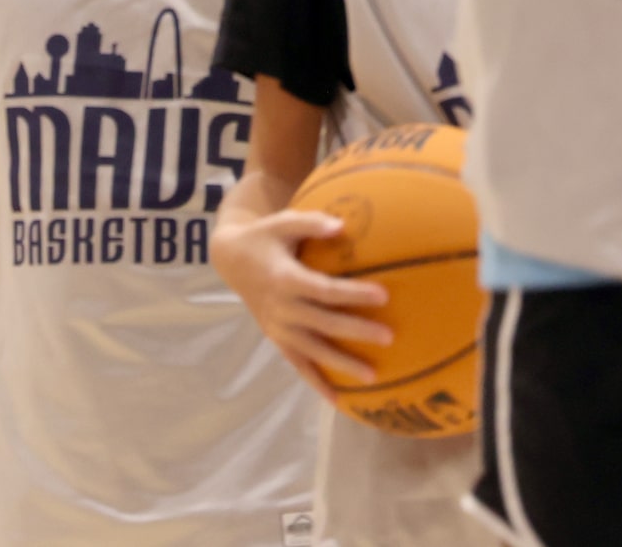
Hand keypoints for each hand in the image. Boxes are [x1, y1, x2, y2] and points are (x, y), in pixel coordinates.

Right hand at [212, 209, 391, 402]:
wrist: (231, 260)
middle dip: (357, 331)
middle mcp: (282, 308)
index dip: (353, 293)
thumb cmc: (266, 236)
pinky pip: (298, 365)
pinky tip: (338, 399)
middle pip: (324, 323)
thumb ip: (312, 223)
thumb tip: (343, 226)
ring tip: (373, 376)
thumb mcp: (284, 222)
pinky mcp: (276, 339)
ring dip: (342, 364)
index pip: (324, 290)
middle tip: (389, 337)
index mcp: (285, 278)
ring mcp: (278, 328)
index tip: (383, 295)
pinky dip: (317, 383)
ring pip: (313, 351)